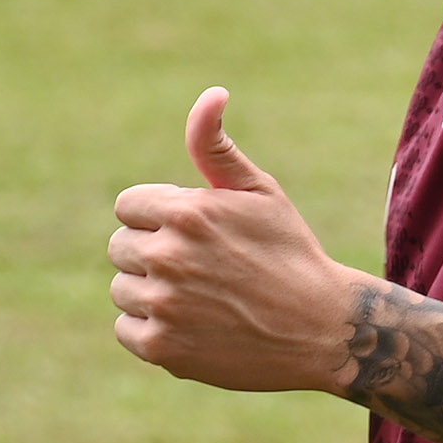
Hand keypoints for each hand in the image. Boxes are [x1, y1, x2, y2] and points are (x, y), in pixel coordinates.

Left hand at [108, 87, 365, 391]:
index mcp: (186, 211)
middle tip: (201, 268)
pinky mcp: (162, 349)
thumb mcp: (260, 191)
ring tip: (201, 298)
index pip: (128, 206)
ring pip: (122, 289)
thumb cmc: (290, 252)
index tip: (195, 233)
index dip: (159, 217)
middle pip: (120, 246)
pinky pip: (127, 330)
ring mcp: (163, 305)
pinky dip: (152, 330)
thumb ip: (216, 146)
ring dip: (151, 292)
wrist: (322, 329)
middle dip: (152, 252)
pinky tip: (194, 326)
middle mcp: (168, 256)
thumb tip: (212, 93)